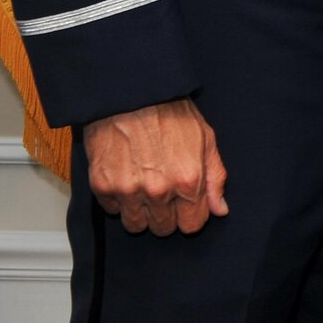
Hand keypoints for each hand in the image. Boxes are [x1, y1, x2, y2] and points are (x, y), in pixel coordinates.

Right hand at [82, 98, 228, 236]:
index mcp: (188, 180)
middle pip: (163, 228)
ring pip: (136, 225)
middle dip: (167, 215)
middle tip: (165, 192)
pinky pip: (112, 210)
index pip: (192, 225)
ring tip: (145, 187)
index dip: (191, 216)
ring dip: (142, 212)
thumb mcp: (206, 139)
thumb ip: (215, 177)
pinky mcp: (102, 186)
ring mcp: (128, 190)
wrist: (131, 94)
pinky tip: (127, 178)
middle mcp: (158, 191)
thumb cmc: (170, 111)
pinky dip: (119, 200)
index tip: (186, 205)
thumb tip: (220, 209)